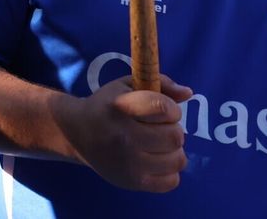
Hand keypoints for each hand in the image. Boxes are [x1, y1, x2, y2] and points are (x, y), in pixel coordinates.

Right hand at [62, 75, 192, 192]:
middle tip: (160, 128)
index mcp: (121, 107)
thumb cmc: (107, 106)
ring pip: (177, 160)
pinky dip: (170, 170)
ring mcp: (128, 163)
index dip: (171, 109)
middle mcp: (124, 137)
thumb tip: (188, 93)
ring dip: (174, 151)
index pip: (164, 109)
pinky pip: (172, 181)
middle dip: (173, 129)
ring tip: (159, 144)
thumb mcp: (127, 86)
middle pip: (174, 136)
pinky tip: (156, 160)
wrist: (77, 133)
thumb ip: (160, 84)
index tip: (164, 110)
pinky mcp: (132, 182)